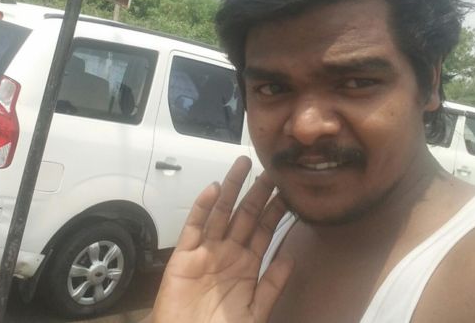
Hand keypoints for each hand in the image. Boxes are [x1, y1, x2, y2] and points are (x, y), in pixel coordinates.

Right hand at [150, 156, 292, 322]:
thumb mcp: (254, 313)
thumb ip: (271, 286)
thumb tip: (290, 257)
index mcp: (247, 266)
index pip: (264, 231)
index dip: (275, 211)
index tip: (288, 190)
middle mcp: (228, 253)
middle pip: (245, 216)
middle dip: (258, 193)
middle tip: (270, 170)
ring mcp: (206, 252)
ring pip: (221, 213)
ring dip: (232, 189)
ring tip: (242, 166)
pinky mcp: (184, 255)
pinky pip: (194, 226)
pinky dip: (203, 207)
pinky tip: (214, 189)